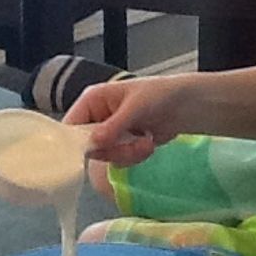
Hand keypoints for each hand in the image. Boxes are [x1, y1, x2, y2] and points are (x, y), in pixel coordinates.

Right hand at [64, 75, 185, 165]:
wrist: (185, 106)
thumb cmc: (159, 95)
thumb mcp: (135, 107)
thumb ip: (113, 126)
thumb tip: (92, 144)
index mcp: (92, 100)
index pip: (70, 125)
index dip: (76, 142)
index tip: (95, 152)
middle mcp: (95, 117)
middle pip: (87, 146)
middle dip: (113, 149)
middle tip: (132, 144)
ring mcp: (108, 133)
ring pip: (105, 156)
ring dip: (128, 154)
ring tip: (146, 143)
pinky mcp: (121, 145)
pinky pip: (118, 160)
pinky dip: (135, 156)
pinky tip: (148, 144)